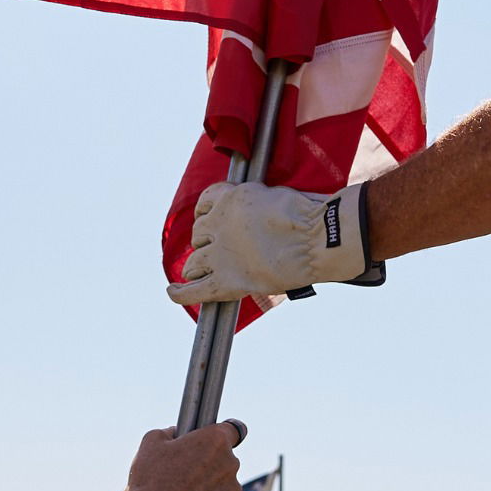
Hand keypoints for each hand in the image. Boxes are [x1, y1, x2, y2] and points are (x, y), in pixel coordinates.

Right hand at [125, 424, 241, 490]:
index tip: (213, 441)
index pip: (232, 430)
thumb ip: (170, 432)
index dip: (220, 434)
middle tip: (185, 471)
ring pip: (224, 483)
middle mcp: (231, 463)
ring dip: (210, 486)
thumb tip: (176, 434)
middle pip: (225, 458)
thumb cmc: (150, 479)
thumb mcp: (152, 442)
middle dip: (210, 462)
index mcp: (216, 440)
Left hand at [165, 183, 381, 303]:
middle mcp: (219, 224)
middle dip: (205, 242)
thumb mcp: (275, 196)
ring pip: (193, 262)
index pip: (204, 204)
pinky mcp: (228, 281)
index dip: (206, 215)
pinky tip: (172, 292)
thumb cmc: (308, 217)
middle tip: (216, 250)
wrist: (318, 239)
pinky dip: (181, 293)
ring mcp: (221, 255)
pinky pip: (195, 290)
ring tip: (199, 271)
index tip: (209, 222)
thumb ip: (256, 206)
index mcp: (230, 199)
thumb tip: (256, 216)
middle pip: (198, 235)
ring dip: (195, 266)